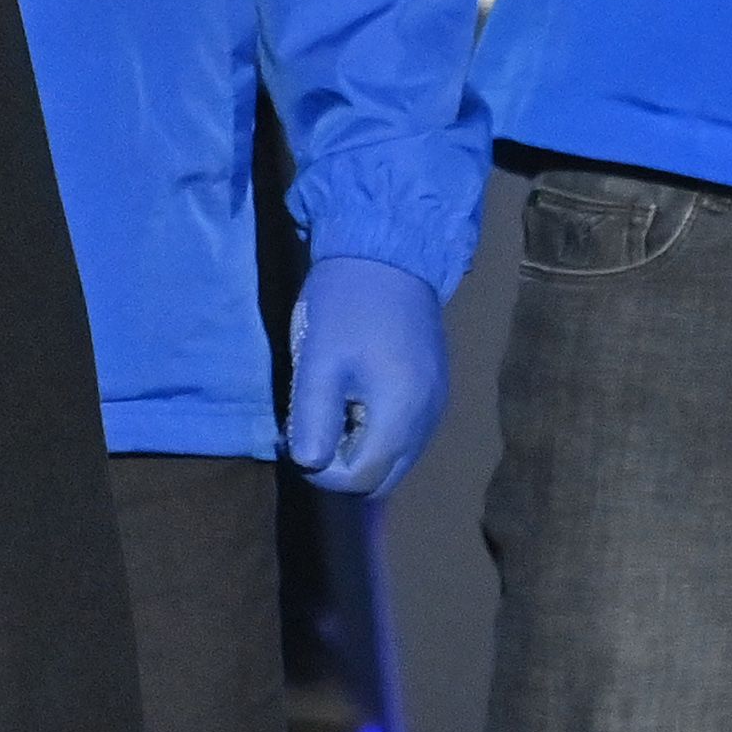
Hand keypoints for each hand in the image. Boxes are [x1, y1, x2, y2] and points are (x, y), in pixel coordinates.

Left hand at [284, 256, 448, 498]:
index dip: (322, 473)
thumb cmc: (347, 305)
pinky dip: (377, 428)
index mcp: (400, 416)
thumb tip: (308, 465)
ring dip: (359, 446)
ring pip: (396, 455)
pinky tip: (353, 395)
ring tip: (329, 407)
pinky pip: (406, 430)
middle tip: (309, 429)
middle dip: (342, 466)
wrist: (390, 252)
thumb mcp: (318, 361)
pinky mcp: (435, 386)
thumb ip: (313, 418)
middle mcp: (427, 420)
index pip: (361, 479)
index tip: (295, 440)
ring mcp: (436, 403)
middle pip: (383, 476)